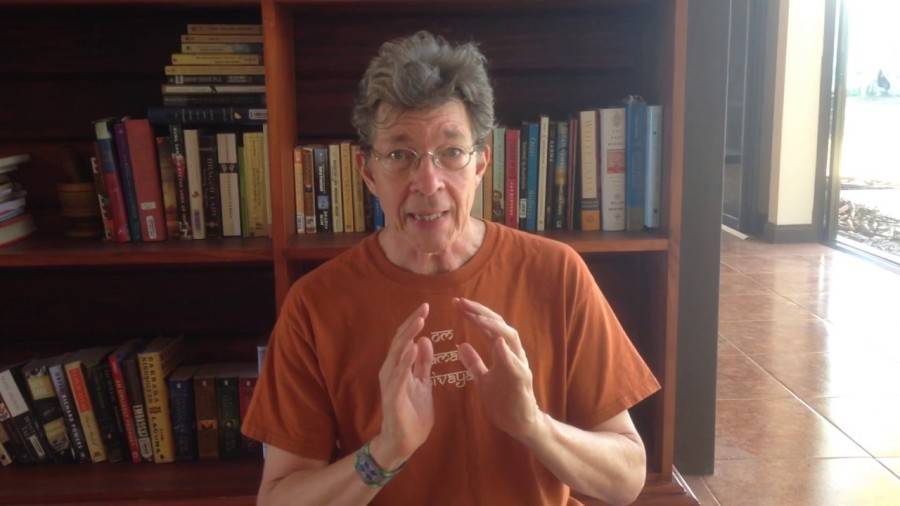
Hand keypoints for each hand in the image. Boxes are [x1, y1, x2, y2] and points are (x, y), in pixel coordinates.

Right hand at [371, 303, 434, 468]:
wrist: (404, 442)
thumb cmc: (412, 413)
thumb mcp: (423, 383)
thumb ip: (423, 363)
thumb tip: (424, 339)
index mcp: (398, 366)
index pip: (406, 339)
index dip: (414, 323)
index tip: (426, 306)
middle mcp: (390, 371)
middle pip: (399, 341)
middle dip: (411, 324)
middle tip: (423, 308)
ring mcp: (390, 383)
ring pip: (397, 354)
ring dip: (408, 337)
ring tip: (419, 322)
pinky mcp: (392, 396)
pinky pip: (399, 375)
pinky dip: (405, 361)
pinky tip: (413, 348)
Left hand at [454, 297, 543, 440]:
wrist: (521, 424)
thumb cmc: (504, 401)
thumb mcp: (483, 379)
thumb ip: (474, 362)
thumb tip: (461, 345)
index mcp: (503, 352)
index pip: (489, 326)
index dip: (474, 313)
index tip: (457, 304)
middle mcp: (514, 353)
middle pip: (499, 325)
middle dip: (481, 312)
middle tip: (461, 303)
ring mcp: (520, 365)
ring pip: (510, 339)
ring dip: (492, 326)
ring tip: (476, 317)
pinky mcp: (522, 381)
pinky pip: (515, 364)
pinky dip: (506, 352)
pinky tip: (496, 341)